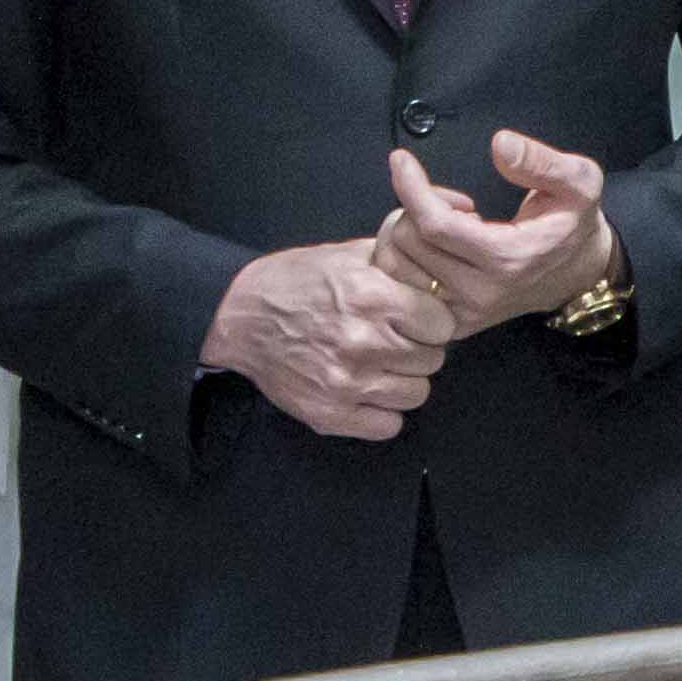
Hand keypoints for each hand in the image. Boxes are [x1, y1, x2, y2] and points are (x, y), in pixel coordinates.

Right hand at [205, 234, 460, 437]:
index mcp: (371, 297)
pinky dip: (383, 411)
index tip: (417, 319)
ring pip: (416, 393)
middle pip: (432, 359)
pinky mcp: (330, 414)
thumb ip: (395, 260)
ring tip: (381, 364)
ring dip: (403, 380)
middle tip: (395, 341)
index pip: (442, 324)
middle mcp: (362, 342)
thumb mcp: (345, 255)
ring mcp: (346, 383)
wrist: (239, 318)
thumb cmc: (295, 283)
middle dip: (418, 348)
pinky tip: (367, 390)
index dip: (432, 320)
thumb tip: (437, 260)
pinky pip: (389, 425)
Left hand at [383, 129, 620, 333]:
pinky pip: (401, 287)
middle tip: (452, 201)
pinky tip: (437, 248)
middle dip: (416, 206)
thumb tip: (501, 144)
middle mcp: (481, 293)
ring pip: (396, 264)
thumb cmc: (572, 221)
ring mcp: (463, 313)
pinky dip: (406, 258)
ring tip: (445, 223)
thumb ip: (542, 162)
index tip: (401, 159)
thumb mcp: (579, 181)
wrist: (577, 273)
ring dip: (409, 231)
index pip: (436, 225)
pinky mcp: (451, 323)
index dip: (411, 188)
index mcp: (509, 260)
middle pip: (410, 240)